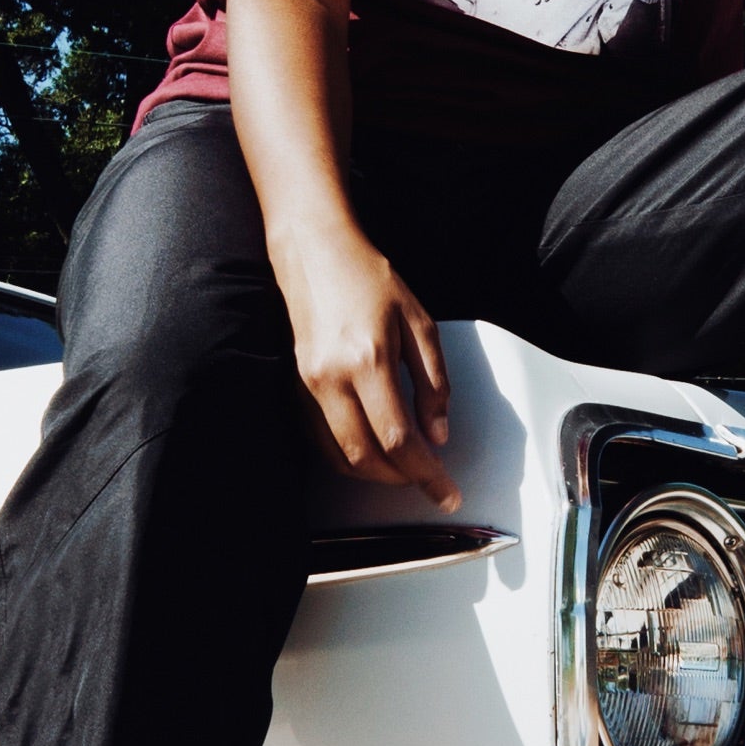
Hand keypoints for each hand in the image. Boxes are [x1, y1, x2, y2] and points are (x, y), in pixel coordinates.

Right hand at [268, 218, 457, 507]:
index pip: (398, 439)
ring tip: (406, 469)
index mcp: (368, 360)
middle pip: (367, 457)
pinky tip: (374, 452)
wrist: (314, 253)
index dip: (426, 474)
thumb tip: (439, 434)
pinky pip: (322, 441)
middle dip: (403, 479)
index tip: (447, 492)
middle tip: (430, 481)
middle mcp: (333, 379)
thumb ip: (433, 383)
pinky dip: (350, 457)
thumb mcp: (419, 323)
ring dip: (376, 474)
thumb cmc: (369, 279)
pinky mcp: (298, 387)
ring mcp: (309, 386)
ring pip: (341, 456)